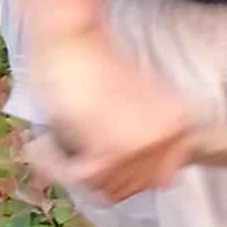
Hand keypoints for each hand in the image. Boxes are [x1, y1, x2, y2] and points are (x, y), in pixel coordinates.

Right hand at [31, 25, 194, 203]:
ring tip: (60, 143)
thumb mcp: (135, 107)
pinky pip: (83, 180)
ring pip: (107, 188)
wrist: (72, 39)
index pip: (160, 180)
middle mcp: (170, 138)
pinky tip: (46, 145)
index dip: (127, 174)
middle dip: (100, 174)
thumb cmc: (93, 69)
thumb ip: (143, 141)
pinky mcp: (114, 150)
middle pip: (132, 188)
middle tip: (74, 151)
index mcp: (180, 125)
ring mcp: (144, 145)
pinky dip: (57, 166)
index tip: (101, 158)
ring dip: (76, 171)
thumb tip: (133, 182)